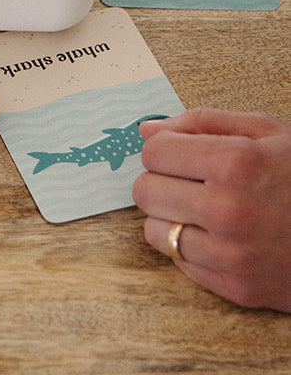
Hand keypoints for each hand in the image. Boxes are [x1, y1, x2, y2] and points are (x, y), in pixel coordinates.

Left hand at [134, 109, 290, 310]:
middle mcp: (228, 211)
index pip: (154, 152)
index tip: (179, 153)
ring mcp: (232, 256)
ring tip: (204, 209)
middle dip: (161, 181)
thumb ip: (202, 122)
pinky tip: (218, 236)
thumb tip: (146, 129)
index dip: (163, 149)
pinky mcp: (236, 289)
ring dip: (172, 217)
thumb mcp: (266, 131)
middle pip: (145, 192)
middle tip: (189, 181)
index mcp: (235, 163)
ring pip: (156, 232)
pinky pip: (180, 264)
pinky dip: (191, 248)